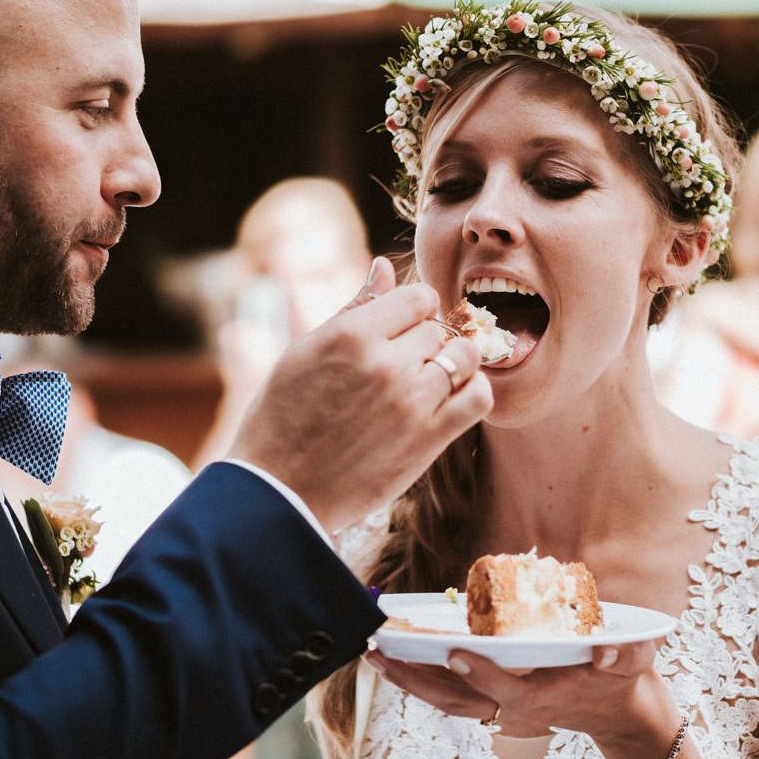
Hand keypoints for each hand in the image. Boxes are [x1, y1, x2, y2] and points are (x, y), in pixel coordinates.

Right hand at [228, 257, 492, 530]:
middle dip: (427, 341)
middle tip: (405, 364)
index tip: (402, 330)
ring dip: (452, 364)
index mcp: (351, 334)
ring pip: (464, 357)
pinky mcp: (429, 439)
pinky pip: (478, 397)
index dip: (415, 311)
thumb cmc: (284, 416)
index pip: (419, 296)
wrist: (280, 491)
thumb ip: (353, 307)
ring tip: (427, 381)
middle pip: (440, 328)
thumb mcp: (307, 351)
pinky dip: (472, 392)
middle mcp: (385, 362)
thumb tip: (385, 266)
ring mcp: (411, 401)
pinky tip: (448, 400)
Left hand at [365, 640, 674, 742]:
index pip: (506, 687)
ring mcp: (502, 711)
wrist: (616, 710)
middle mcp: (516, 709)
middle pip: (458, 699)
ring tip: (375, 657)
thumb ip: (624, 653)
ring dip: (409, 682)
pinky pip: (450, 698)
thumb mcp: (633, 656)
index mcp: (546, 695)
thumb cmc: (621, 675)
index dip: (480, 672)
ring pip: (447, 701)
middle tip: (381, 654)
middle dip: (417, 679)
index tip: (453, 651)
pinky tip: (397, 662)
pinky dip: (421, 682)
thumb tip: (605, 652)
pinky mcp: (494, 705)